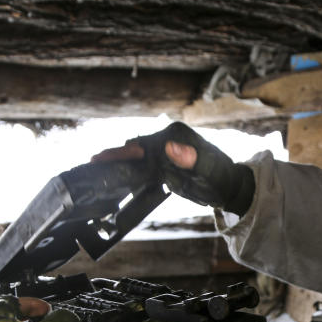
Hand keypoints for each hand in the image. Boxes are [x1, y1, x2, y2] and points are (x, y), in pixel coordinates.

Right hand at [92, 122, 255, 214]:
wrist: (228, 187)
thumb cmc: (221, 178)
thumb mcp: (209, 171)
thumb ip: (191, 159)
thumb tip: (170, 148)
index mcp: (175, 135)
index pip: (145, 143)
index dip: (126, 152)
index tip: (108, 157)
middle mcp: (166, 140)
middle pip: (135, 148)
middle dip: (114, 155)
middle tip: (93, 162)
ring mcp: (163, 153)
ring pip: (135, 158)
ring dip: (116, 163)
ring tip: (93, 168)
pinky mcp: (162, 165)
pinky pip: (140, 168)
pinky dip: (127, 171)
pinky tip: (111, 176)